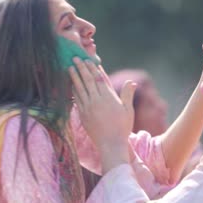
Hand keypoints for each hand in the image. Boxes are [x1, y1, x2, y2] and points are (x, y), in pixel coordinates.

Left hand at [69, 57, 136, 171]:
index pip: (99, 79)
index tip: (89, 60)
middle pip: (88, 80)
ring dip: (74, 76)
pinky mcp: (82, 115)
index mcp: (108, 98)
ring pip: (80, 88)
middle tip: (76, 58)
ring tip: (70, 67)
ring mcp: (88, 107)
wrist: (110, 144)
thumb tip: (132, 81)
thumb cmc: (122, 128)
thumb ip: (127, 94)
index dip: (94, 68)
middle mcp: (97, 101)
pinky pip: (76, 99)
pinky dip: (74, 90)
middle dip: (82, 68)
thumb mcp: (128, 110)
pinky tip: (71, 84)